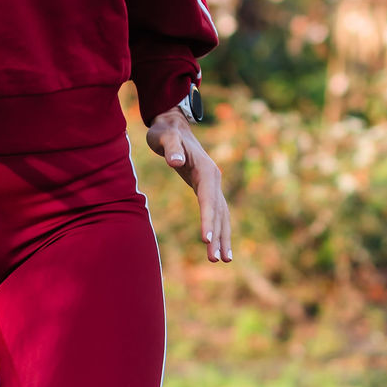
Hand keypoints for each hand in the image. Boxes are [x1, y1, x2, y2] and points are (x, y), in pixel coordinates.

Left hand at [145, 109, 231, 262]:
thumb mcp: (164, 137)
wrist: (173, 126)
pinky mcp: (207, 189)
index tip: (206, 240)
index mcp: (205, 169)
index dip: (208, 219)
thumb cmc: (166, 133)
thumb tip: (175, 162)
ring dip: (222, 237)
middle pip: (218, 211)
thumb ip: (171, 148)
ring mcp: (212, 184)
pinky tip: (218, 246)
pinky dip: (219, 229)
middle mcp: (213, 178)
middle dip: (218, 235)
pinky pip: (216, 213)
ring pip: (221, 214)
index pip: (208, 198)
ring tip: (222, 260)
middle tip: (215, 259)